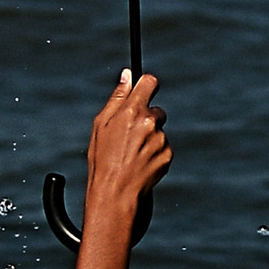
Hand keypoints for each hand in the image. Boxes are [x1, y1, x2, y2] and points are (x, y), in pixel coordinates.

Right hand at [71, 71, 170, 268]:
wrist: (115, 193)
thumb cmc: (102, 159)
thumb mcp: (101, 126)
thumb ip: (117, 98)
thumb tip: (127, 75)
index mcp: (131, 110)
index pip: (149, 82)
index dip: (147, 85)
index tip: (145, 90)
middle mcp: (149, 122)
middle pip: (156, 110)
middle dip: (146, 119)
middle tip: (129, 137)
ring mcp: (160, 139)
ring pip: (159, 132)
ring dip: (149, 140)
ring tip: (131, 156)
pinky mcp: (168, 154)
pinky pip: (163, 148)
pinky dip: (154, 154)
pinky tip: (140, 164)